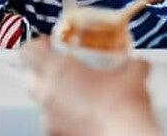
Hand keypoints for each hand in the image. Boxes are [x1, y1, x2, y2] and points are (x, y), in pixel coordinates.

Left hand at [21, 36, 159, 135]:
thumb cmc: (122, 106)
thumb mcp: (132, 73)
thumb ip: (131, 63)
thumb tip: (138, 63)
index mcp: (56, 71)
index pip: (28, 51)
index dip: (38, 45)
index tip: (52, 45)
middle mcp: (47, 94)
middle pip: (31, 77)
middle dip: (45, 72)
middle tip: (66, 69)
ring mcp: (48, 118)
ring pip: (42, 102)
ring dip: (55, 96)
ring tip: (79, 96)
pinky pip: (53, 121)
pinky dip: (64, 117)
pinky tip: (84, 116)